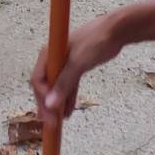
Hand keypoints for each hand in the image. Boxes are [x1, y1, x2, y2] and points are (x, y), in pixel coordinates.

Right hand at [30, 12, 122, 127]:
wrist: (116, 30)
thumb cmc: (95, 41)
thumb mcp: (78, 63)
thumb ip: (64, 83)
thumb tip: (50, 104)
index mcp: (49, 54)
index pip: (38, 80)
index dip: (42, 99)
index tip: (49, 116)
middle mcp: (54, 58)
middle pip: (45, 85)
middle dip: (47, 105)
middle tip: (52, 124)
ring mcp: (65, 62)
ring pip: (57, 87)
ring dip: (57, 104)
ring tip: (59, 122)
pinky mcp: (77, 66)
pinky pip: (69, 85)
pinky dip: (68, 98)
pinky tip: (69, 112)